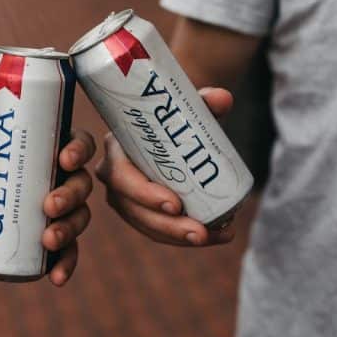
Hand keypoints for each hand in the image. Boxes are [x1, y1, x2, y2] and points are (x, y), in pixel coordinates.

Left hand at [0, 129, 96, 285]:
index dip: (79, 150)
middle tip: (49, 205)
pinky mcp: (53, 239)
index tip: (64, 160)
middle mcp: (63, 181)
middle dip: (71, 196)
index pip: (79, 144)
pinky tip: (56, 277)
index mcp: (51, 152)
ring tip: (48, 240)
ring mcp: (62, 212)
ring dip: (69, 230)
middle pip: (81, 185)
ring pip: (79, 218)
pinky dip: (65, 265)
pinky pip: (68, 253)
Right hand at [95, 87, 237, 246]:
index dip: (144, 194)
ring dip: (178, 237)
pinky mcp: (139, 211)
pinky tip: (215, 236)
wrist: (170, 127)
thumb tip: (222, 99)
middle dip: (167, 226)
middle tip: (200, 232)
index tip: (176, 204)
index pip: (121, 177)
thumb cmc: (172, 116)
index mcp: (116, 148)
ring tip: (214, 236)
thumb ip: (205, 100)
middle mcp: (114, 175)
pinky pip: (156, 230)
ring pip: (145, 224)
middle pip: (133, 209)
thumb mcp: (186, 106)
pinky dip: (183, 237)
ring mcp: (124, 197)